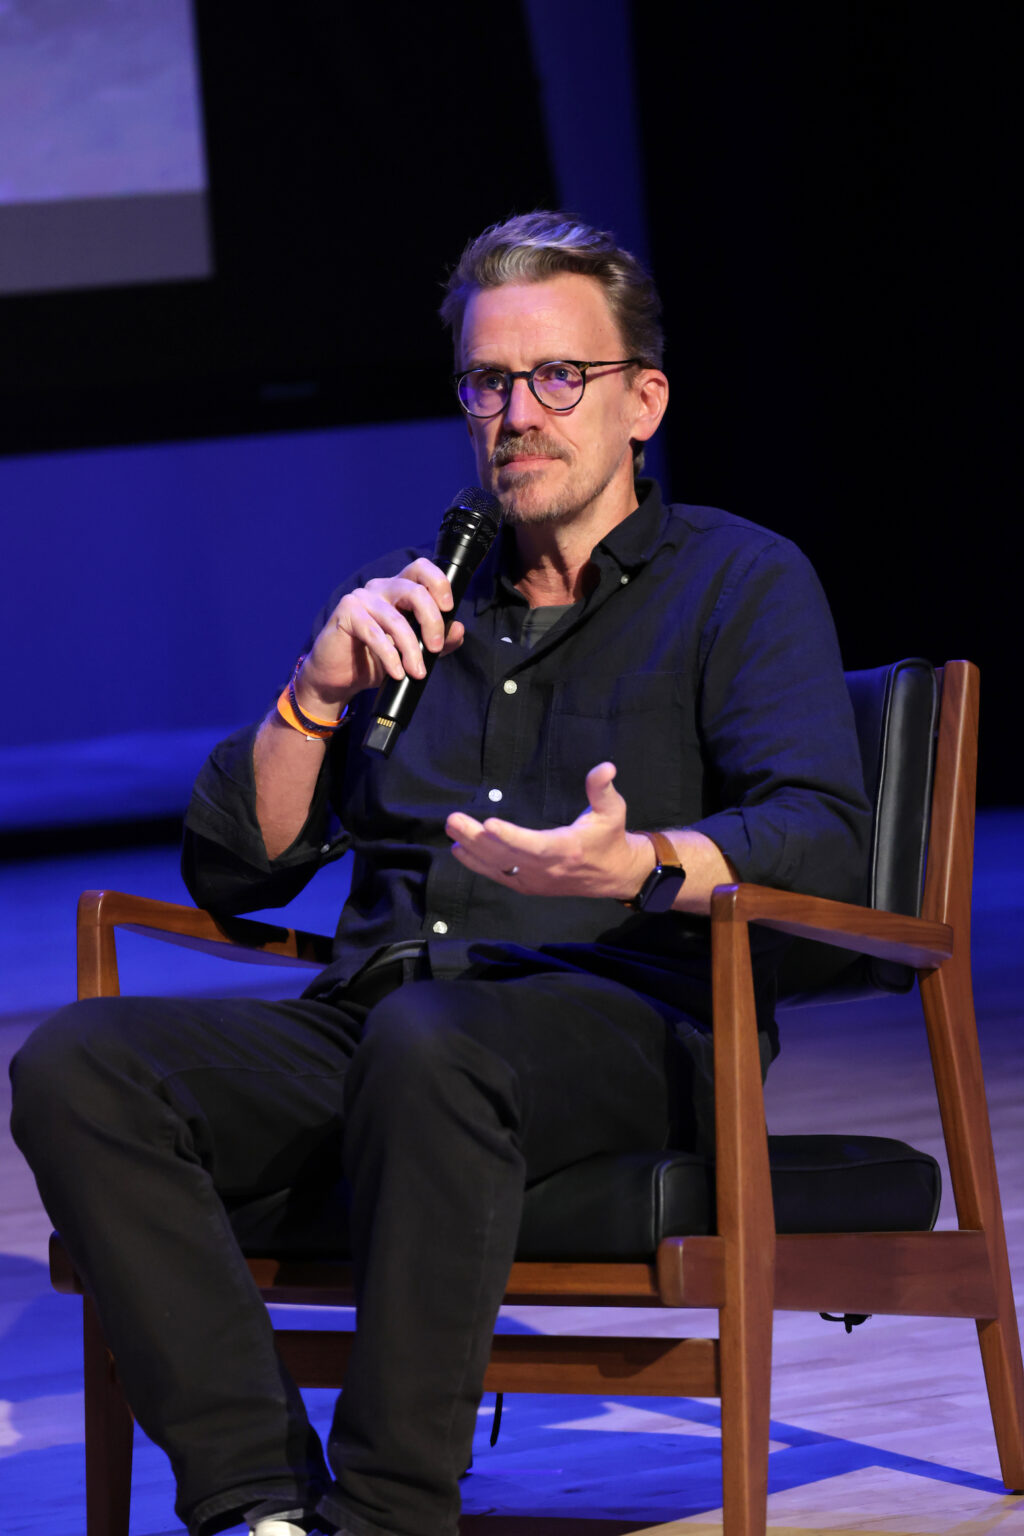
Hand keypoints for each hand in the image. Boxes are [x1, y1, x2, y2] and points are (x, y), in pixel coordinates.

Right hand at [295, 558, 465, 715]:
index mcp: (398, 589)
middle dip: (432, 621)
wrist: (340, 678)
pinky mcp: (346, 614)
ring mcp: (361, 598)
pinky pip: (375, 634)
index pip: (421, 569)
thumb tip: (459, 629)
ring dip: (411, 649)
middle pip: (415, 591)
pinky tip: (397, 672)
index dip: (439, 582)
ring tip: (417, 672)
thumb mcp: (414, 652)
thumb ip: (438, 641)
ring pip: (396, 619)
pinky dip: (390, 656)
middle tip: (435, 649)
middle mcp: (380, 588)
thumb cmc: (375, 659)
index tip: (448, 608)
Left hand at [446, 762, 653, 900]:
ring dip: (472, 850)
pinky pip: (499, 876)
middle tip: (454, 821)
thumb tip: (606, 767)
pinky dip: (478, 864)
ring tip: (452, 830)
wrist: (614, 875)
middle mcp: (547, 869)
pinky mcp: (528, 885)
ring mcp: (535, 880)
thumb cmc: (609, 837)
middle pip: (507, 856)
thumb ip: (603, 789)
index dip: (511, 837)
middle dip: (477, 839)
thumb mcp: (613, 811)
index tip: (489, 824)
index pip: (535, 846)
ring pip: (498, 867)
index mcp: (567, 850)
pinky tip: (460, 850)